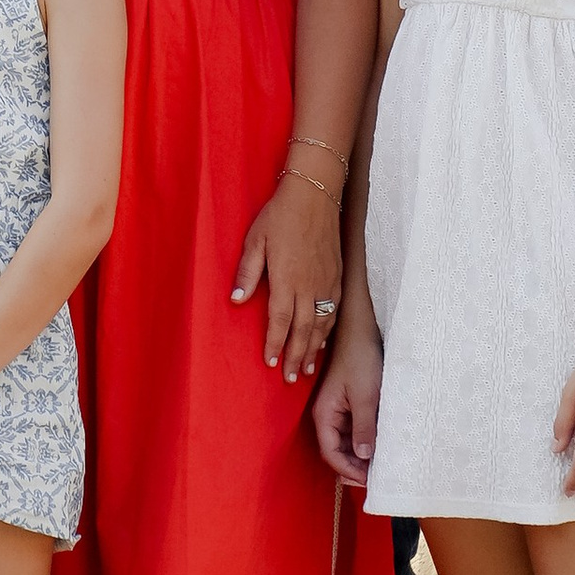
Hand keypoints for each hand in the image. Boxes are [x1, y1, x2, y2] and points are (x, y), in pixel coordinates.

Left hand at [230, 172, 342, 383]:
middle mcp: (309, 286)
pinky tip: (323, 341)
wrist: (315, 195)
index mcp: (287, 279)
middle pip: (303, 331)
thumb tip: (236, 301)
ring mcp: (327, 282)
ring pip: (321, 325)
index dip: (276, 345)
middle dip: (296, 357)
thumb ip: (247, 273)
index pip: (280, 321)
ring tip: (306, 370)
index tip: (271, 364)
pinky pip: (334, 311)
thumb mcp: (255, 240)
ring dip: (313, 350)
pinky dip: (328, 331)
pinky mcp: (338, 276)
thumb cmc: (280, 216)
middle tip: (290, 379)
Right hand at [312, 319, 382, 484]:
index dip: (349, 471)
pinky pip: (355, 428)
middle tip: (378, 477)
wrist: (360, 328)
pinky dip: (366, 438)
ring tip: (383, 463)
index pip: (331, 454)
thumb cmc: (360, 357)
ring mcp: (337, 409)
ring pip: (347, 441)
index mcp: (324, 414)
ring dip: (362, 454)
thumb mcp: (365, 395)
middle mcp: (327, 414)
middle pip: (337, 450)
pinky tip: (381, 443)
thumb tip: (363, 457)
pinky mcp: (349, 402)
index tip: (370, 480)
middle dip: (355, 466)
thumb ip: (364, 427)